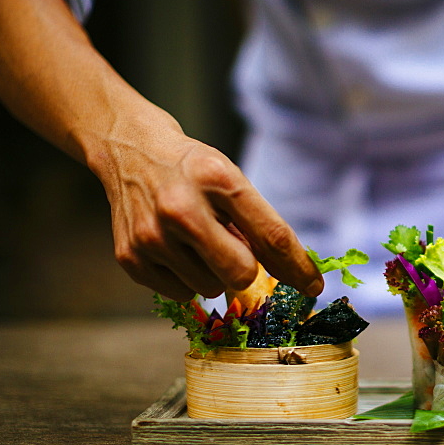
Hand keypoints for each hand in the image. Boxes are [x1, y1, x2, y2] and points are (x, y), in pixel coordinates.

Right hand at [93, 108, 322, 300]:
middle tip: (229, 245)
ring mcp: (151, 236)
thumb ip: (258, 223)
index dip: (297, 267)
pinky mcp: (130, 258)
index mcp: (217, 180)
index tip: (314, 286)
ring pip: (210, 288)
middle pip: (241, 273)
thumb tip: (291, 274)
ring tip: (195, 240)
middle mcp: (181, 208)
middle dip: (244, 268)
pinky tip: (173, 247)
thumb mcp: (231, 179)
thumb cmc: (192, 169)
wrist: (130, 150)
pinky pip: (181, 294)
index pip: (271, 235)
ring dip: (212, 272)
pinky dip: (186, 278)